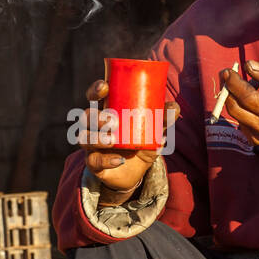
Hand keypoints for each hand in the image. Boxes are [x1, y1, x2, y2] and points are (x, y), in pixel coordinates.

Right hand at [79, 78, 178, 203]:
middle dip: (97, 116)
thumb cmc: (141, 141)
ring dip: (97, 138)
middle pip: (86, 116)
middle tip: (113, 120)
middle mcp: (95, 126)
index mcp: (106, 111)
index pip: (94, 96)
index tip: (104, 87)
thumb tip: (174, 107)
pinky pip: (93, 161)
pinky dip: (106, 160)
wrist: (135, 171)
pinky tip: (119, 160)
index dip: (95, 90)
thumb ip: (163, 118)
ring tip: (112, 140)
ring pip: (84, 138)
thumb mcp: (153, 129)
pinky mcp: (94, 163)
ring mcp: (92, 145)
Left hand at [219, 60, 258, 152]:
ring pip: (235, 114)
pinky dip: (241, 107)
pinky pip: (240, 121)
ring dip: (235, 97)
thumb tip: (248, 65)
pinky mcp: (255, 141)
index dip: (234, 83)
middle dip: (228, 89)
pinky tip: (253, 100)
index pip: (248, 98)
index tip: (227, 71)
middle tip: (227, 74)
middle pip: (235, 108)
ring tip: (249, 85)